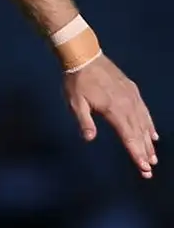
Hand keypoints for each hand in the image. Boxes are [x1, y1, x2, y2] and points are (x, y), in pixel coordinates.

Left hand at [63, 54, 157, 177]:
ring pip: (144, 123)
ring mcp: (132, 97)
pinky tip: (152, 134)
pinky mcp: (132, 91)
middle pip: (139, 133)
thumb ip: (84, 121)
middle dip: (144, 153)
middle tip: (149, 170)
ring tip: (153, 157)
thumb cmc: (77, 82)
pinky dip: (149, 124)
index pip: (128, 137)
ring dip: (148, 142)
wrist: (85, 57)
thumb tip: (89, 139)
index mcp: (114, 110)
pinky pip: (144, 111)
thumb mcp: (75, 103)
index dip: (136, 153)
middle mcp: (127, 105)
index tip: (143, 168)